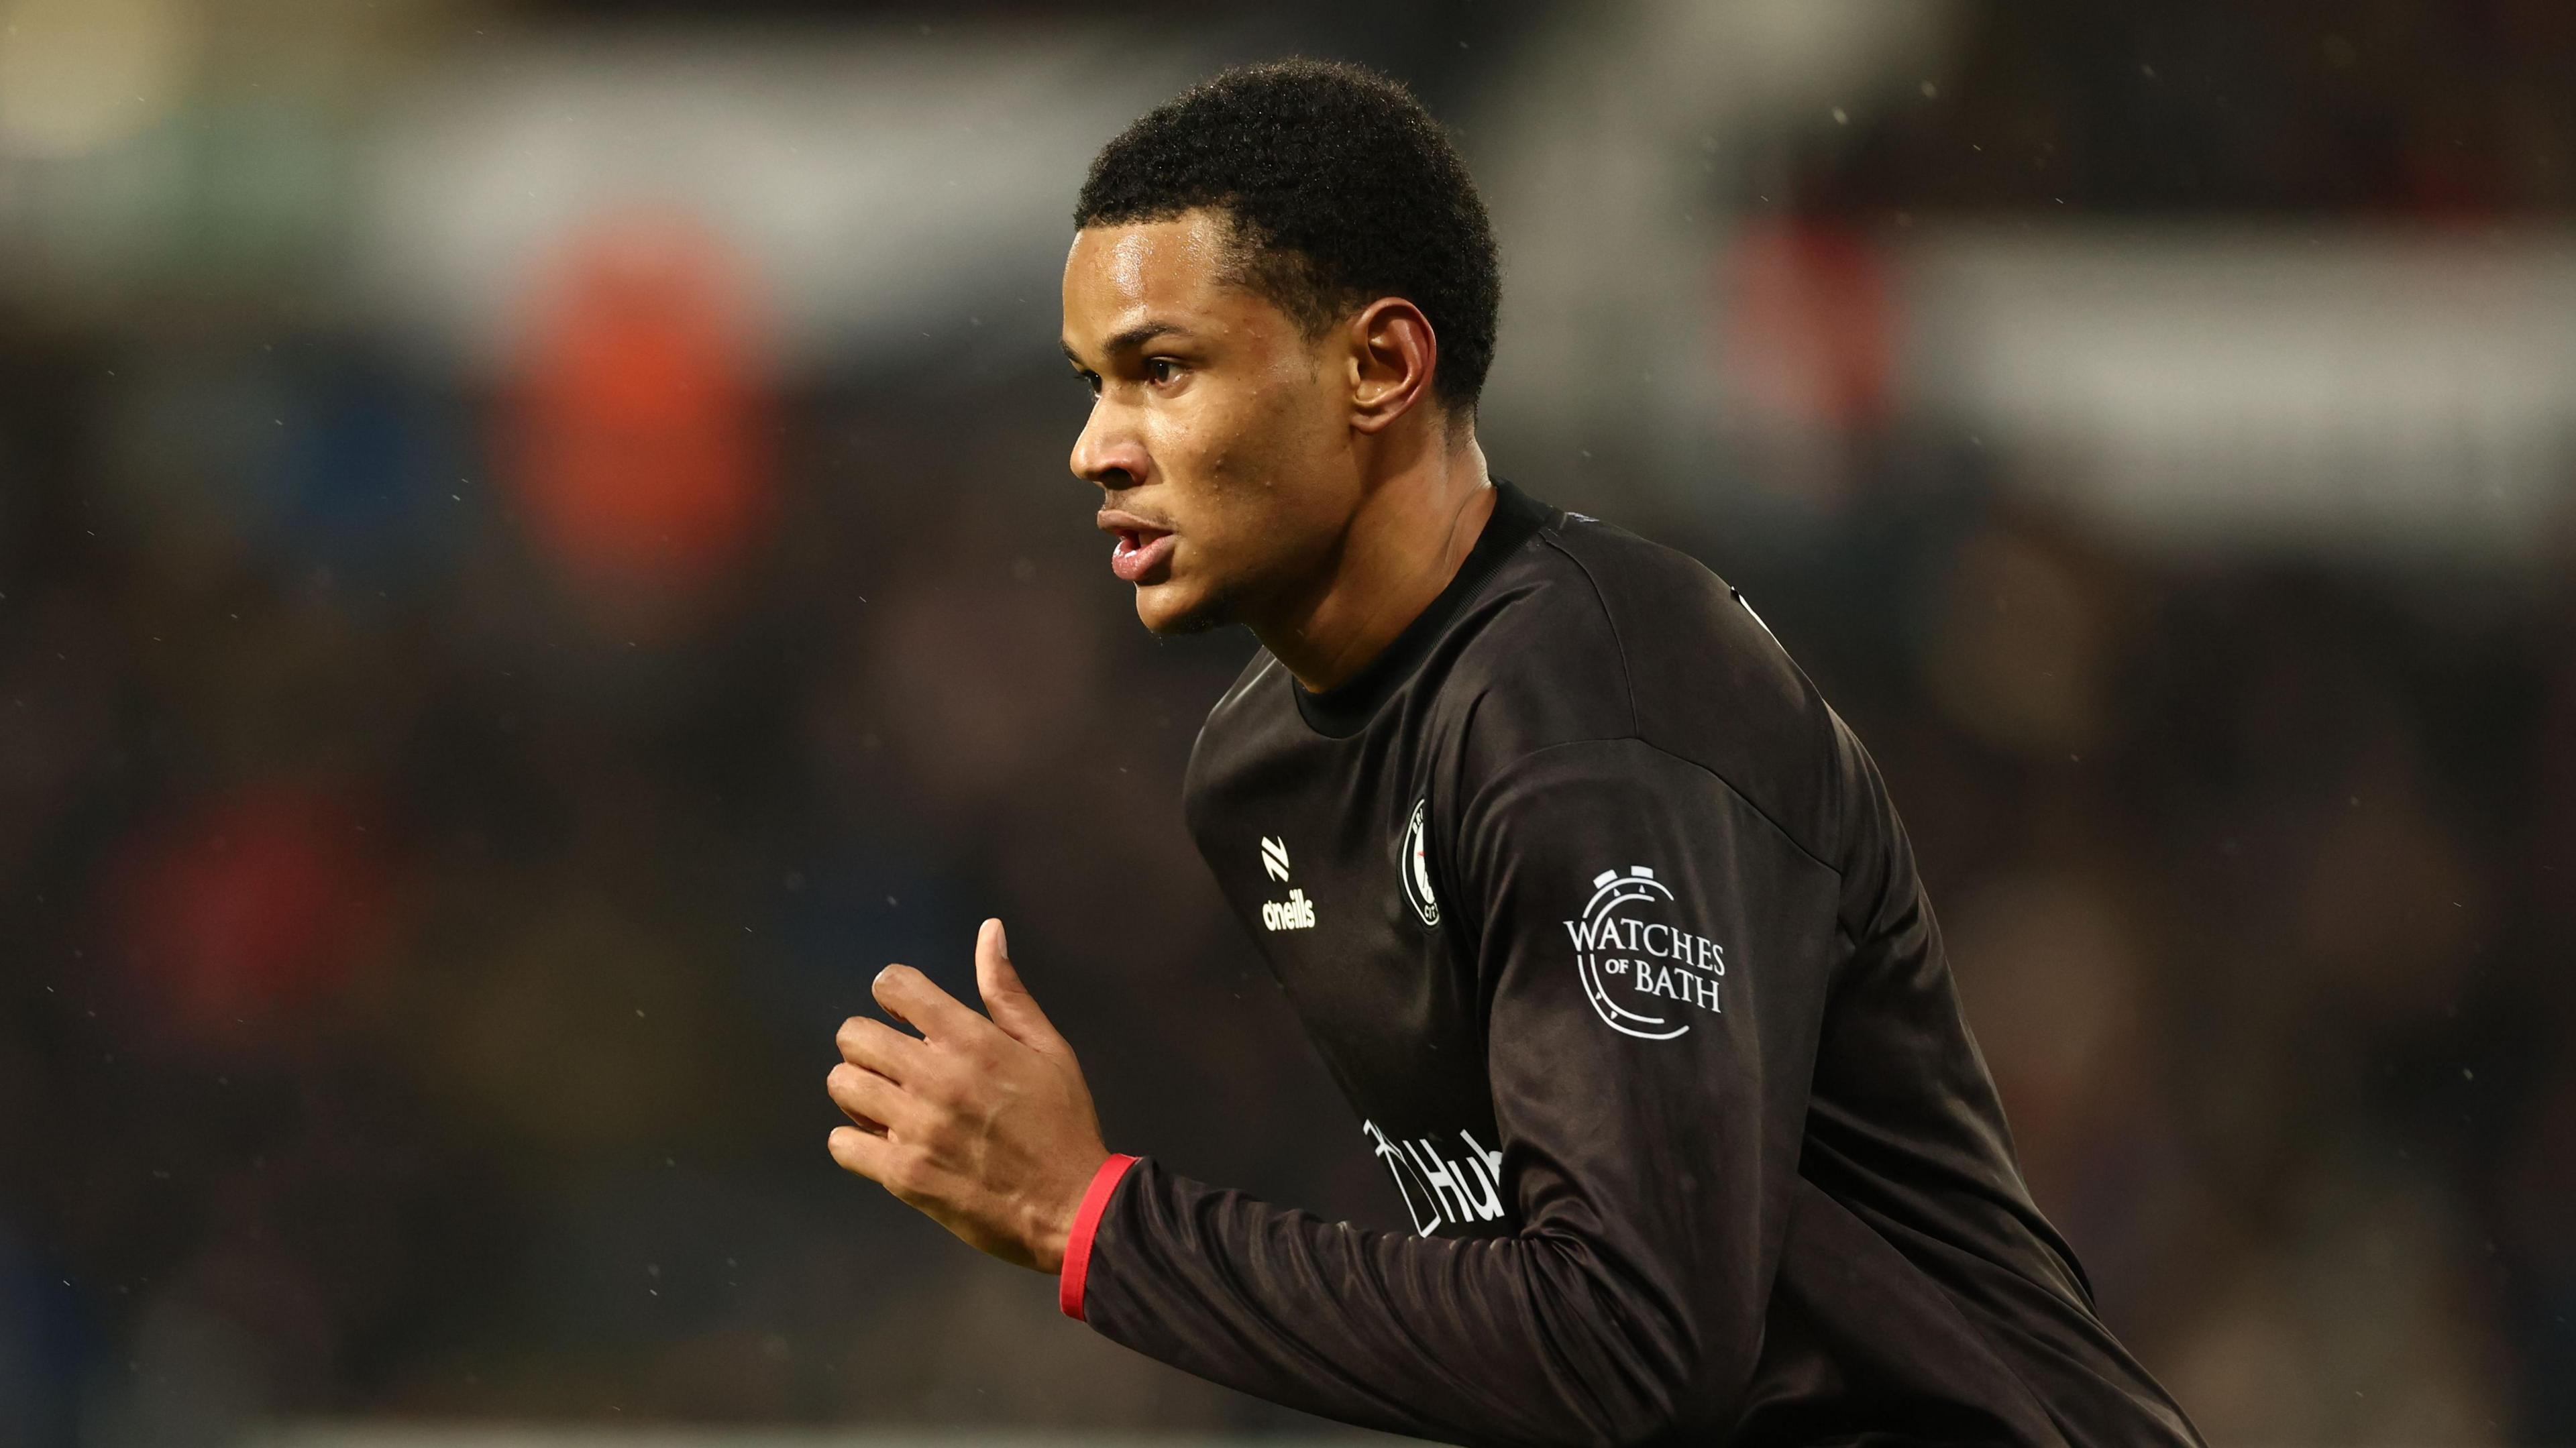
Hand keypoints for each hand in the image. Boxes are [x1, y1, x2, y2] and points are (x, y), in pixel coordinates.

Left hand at [826, 918, 1110, 1271]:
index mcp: (972, 1040)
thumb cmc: (1064, 1123)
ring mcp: (915, 1127)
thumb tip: (988, 930)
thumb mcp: (1048, 1048)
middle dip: (869, 1043)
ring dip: (859, 1091)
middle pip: (854, 1036)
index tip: (905, 1014)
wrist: (1072, 1207)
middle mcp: (936, 1077)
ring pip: (842, 1085)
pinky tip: (883, 1143)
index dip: (892, 993)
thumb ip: (1007, 992)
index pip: (895, 986)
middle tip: (894, 1064)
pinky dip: (855, 1142)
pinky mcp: (902, 1174)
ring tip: (886, 1104)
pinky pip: (842, 1144)